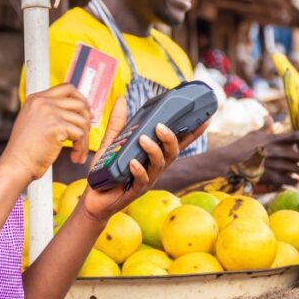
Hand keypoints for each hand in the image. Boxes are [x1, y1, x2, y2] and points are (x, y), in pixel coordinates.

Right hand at [1, 83, 90, 182]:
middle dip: (87, 119)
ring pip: (82, 120)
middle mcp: (42, 102)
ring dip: (84, 139)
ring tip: (78, 152)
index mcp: (36, 99)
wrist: (16, 165)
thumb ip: (49, 112)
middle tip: (85, 133)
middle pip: (79, 102)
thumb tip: (75, 110)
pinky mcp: (57, 126)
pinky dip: (81, 147)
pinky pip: (80, 134)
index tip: (86, 113)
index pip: (67, 88)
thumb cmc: (25, 151)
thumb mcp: (32, 121)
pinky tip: (74, 156)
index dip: (80, 100)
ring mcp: (50, 112)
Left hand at [77, 99, 207, 221]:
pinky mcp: (135, 191)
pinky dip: (138, 170)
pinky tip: (132, 163)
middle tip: (160, 126)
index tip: (205, 120)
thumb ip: (118, 123)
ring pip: (159, 165)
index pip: (177, 143)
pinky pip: (142, 180)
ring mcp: (147, 180)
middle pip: (172, 153)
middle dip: (170, 138)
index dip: (192, 133)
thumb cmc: (107, 171)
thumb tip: (121, 99)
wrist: (94, 199)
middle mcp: (154, 168)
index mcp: (153, 156)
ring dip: (153, 150)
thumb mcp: (111, 143)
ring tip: (143, 139)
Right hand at [218, 123, 298, 187]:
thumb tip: (268, 116)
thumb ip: (264, 127)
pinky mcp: (271, 178)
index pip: (297, 136)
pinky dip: (298, 182)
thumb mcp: (252, 134)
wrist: (227, 164)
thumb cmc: (239, 148)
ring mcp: (275, 166)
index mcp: (274, 139)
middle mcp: (277, 152)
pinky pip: (288, 181)